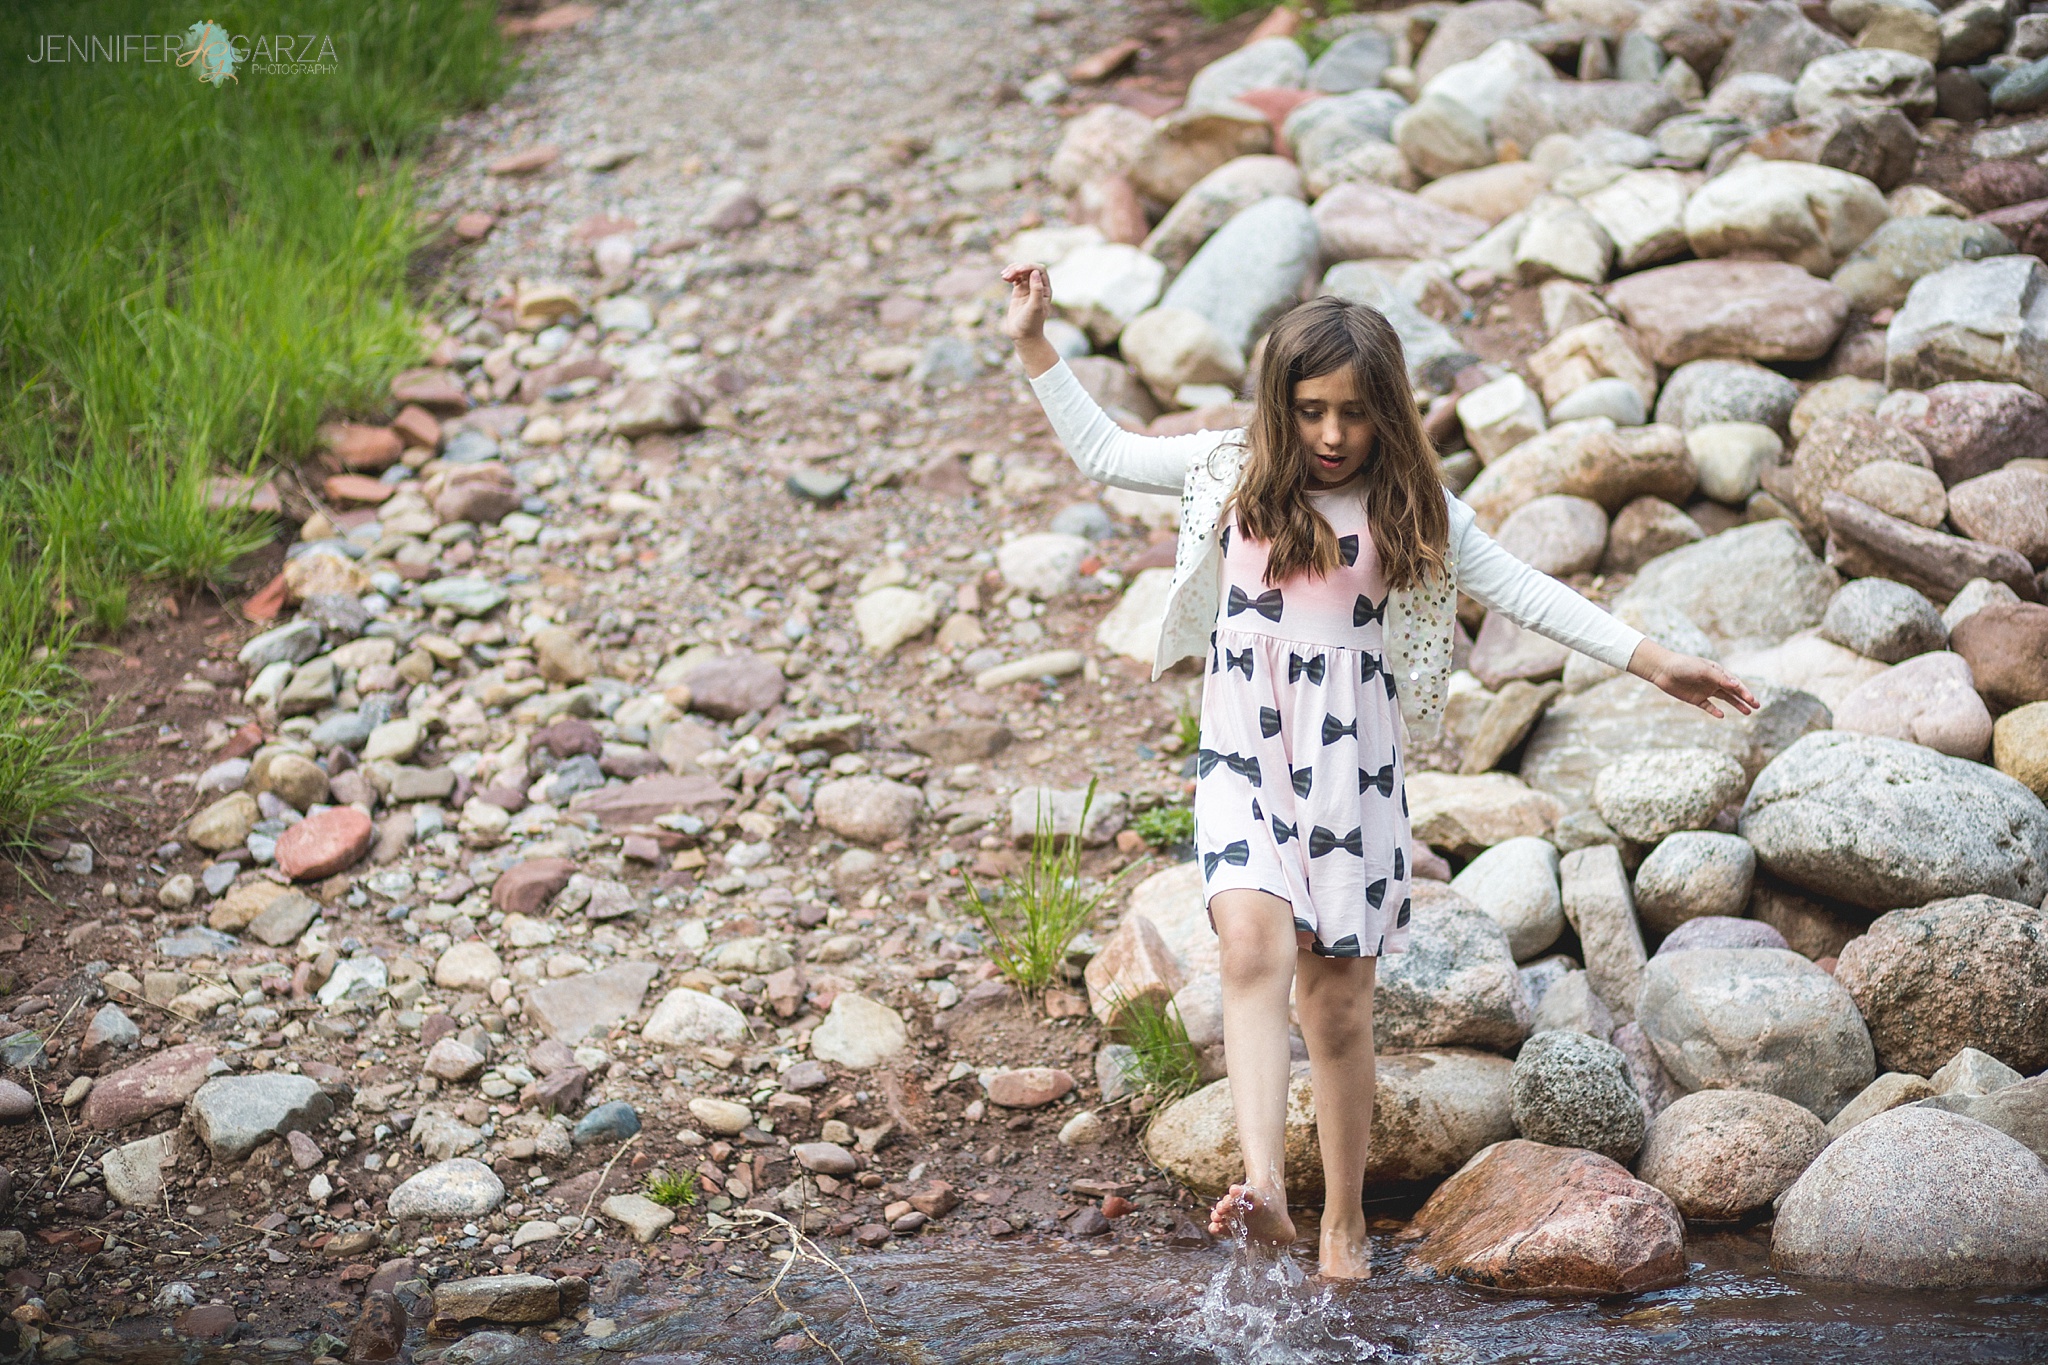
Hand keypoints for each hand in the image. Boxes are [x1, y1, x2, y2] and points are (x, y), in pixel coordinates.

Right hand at [1000, 262, 1060, 378]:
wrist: (1023, 336)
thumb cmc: (1031, 323)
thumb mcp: (1035, 307)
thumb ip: (1036, 289)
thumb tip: (1034, 272)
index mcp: (1045, 289)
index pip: (1039, 270)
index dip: (1029, 267)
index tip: (1018, 270)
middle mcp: (1038, 287)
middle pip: (1029, 269)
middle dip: (1018, 268)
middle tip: (1008, 274)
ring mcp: (1028, 289)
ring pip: (1021, 272)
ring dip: (1012, 270)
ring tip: (1004, 276)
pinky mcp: (1018, 292)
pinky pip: (1015, 278)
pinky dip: (1010, 275)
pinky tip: (1004, 277)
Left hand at [1627, 640, 1757, 718]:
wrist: (1662, 670)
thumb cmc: (1683, 666)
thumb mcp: (1702, 670)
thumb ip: (1719, 678)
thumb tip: (1736, 685)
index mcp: (1717, 672)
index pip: (1734, 683)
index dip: (1744, 691)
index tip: (1751, 699)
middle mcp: (1713, 681)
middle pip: (1733, 692)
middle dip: (1745, 698)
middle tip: (1757, 706)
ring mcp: (1705, 690)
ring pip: (1724, 699)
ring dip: (1736, 705)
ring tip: (1748, 712)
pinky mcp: (1695, 699)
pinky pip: (1708, 706)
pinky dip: (1715, 711)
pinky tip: (1721, 715)